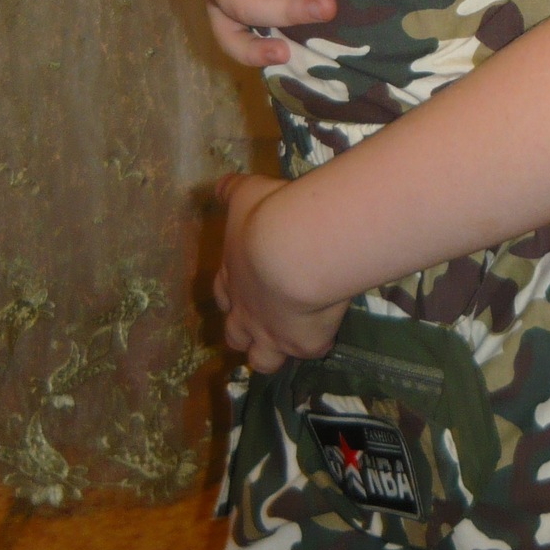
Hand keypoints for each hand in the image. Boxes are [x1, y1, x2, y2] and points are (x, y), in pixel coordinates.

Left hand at [213, 172, 347, 370]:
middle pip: (235, 336)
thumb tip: (218, 188)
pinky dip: (320, 342)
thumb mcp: (246, 194)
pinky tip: (332, 328)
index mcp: (232, 277)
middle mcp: (246, 312)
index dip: (231, 294)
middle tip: (265, 322)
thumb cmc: (267, 217)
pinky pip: (312, 351)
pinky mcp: (303, 344)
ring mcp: (272, 333)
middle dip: (245, 332)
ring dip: (272, 354)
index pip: (223, 294)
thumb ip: (232, 192)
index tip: (245, 288)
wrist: (297, 248)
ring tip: (290, 343)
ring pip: (262, 361)